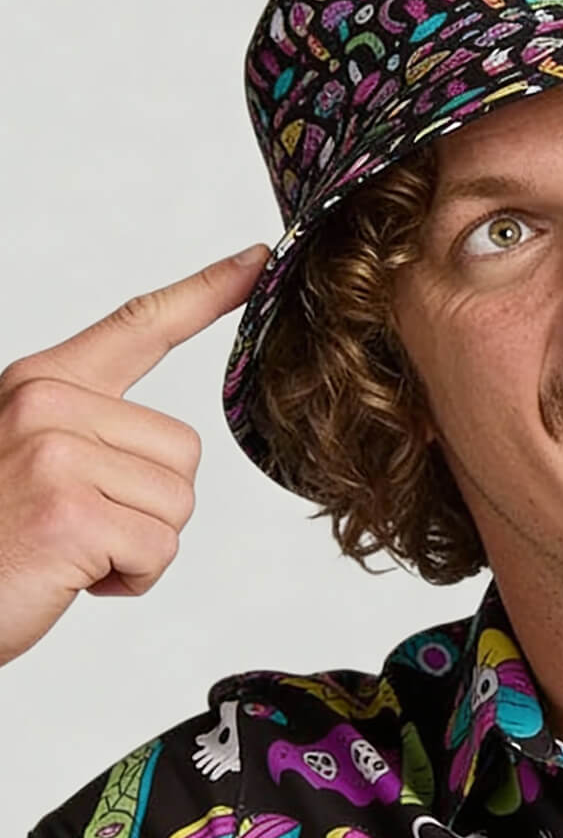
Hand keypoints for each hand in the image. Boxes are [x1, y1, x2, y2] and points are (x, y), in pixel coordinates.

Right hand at [0, 243, 269, 666]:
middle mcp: (48, 406)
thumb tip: (169, 451)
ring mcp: (57, 455)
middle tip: (76, 526)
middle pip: (184, 450)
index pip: (141, 323)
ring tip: (69, 550)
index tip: (257, 261)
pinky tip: (71, 579)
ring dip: (138, 543)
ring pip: (178, 501)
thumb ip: (93, 433)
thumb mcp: (28, 460)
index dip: (208, 290)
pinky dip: (130, 579)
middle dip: (148, 505)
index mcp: (42, 384)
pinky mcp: (70, 514)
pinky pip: (160, 548)